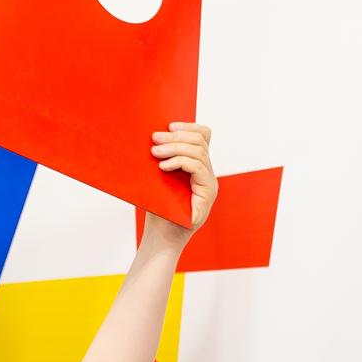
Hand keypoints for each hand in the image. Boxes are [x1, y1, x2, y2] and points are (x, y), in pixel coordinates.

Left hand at [144, 122, 216, 249]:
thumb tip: (152, 136)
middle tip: (155, 139)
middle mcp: (207, 172)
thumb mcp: (158, 178)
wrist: (161, 236)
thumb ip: (162, 159)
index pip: (203, 136)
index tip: (168, 125)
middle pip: (200, 141)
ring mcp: (210, 182)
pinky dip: (180, 162)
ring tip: (155, 153)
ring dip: (175, 148)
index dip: (188, 126)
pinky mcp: (208, 193)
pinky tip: (164, 167)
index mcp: (197, 165)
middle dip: (176, 136)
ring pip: (199, 152)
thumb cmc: (157, 208)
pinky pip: (198, 168)